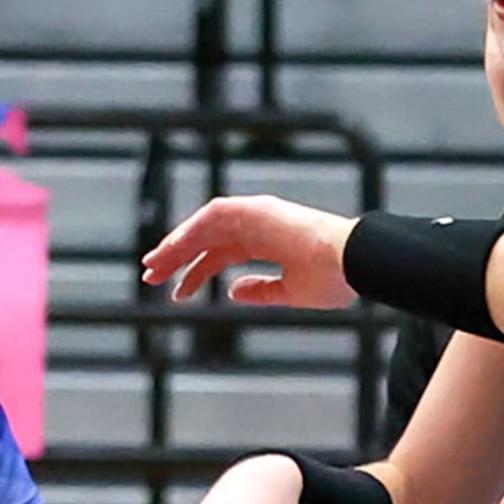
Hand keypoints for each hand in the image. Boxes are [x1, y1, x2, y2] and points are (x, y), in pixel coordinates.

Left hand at [142, 195, 361, 309]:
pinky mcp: (258, 209)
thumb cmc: (333, 279)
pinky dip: (192, 229)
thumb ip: (260, 291)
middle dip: (177, 257)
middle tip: (150, 277)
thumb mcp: (290, 292)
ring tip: (154, 265)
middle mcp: (258, 227)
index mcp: (266, 243)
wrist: (353, 264)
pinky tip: (174, 247)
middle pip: (206, 240)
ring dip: (177, 242)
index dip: (195, 273)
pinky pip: (214, 215)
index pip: (220, 256)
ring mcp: (258, 216)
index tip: (176, 293)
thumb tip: (231, 292)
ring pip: (205, 226)